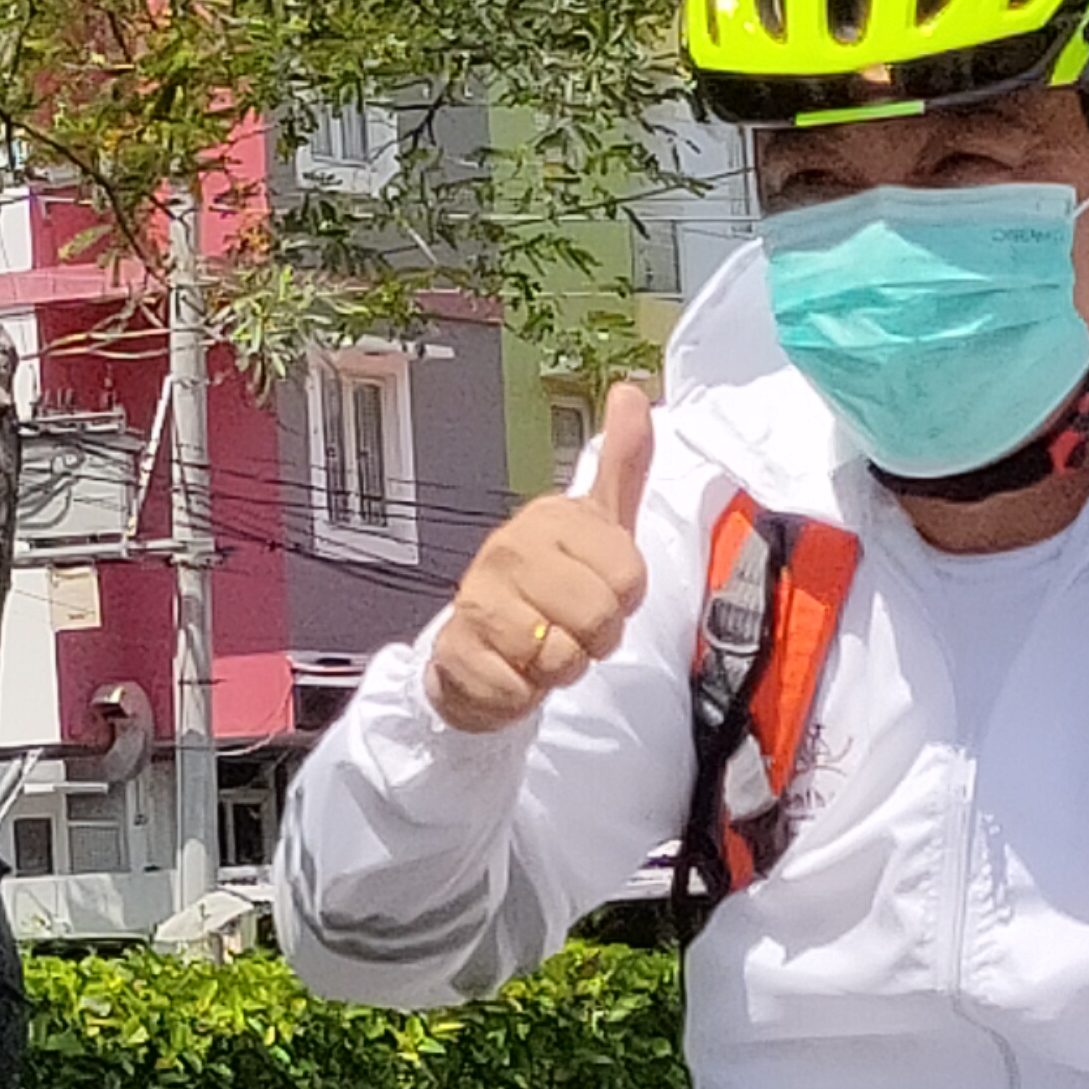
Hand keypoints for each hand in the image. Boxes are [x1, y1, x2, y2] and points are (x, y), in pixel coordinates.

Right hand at [424, 381, 654, 733]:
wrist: (481, 650)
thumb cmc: (550, 587)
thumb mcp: (597, 525)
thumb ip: (622, 464)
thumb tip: (632, 391)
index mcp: (548, 519)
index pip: (629, 578)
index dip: (624, 601)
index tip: (599, 592)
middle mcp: (507, 551)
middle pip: (597, 619)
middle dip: (594, 641)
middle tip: (569, 629)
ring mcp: (476, 601)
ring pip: (559, 658)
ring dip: (559, 671)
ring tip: (539, 650)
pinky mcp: (456, 653)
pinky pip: (520, 690)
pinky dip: (523, 696)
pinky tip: (511, 673)